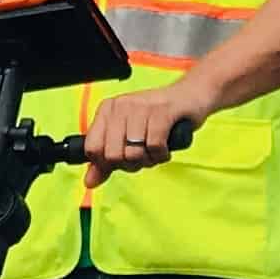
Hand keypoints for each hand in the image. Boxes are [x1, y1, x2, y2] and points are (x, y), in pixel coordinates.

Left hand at [83, 83, 208, 177]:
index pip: (92, 148)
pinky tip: (165, 147)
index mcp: (107, 110)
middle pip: (113, 155)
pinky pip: (154, 146)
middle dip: (130, 164)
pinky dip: (161, 154)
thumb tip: (89, 182)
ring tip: (156, 148)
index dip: (107, 163)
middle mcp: (121, 106)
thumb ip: (107, 161)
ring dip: (149, 159)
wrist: (190, 96)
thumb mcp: (128, 138)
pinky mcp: (162, 111)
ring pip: (134, 153)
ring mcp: (141, 107)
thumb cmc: (158, 118)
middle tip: (143, 154)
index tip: (122, 160)